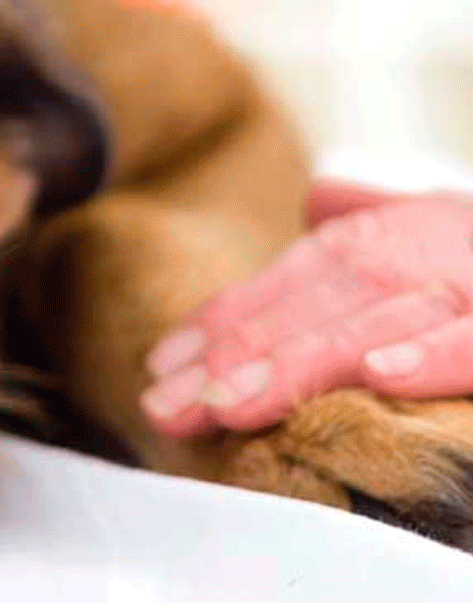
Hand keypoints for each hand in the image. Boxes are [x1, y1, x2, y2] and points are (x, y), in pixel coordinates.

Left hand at [141, 181, 472, 437]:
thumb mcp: (447, 224)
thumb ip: (381, 217)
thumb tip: (322, 199)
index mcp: (398, 235)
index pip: (289, 281)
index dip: (221, 323)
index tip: (158, 367)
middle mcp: (429, 250)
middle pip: (314, 302)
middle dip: (234, 355)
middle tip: (168, 403)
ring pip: (378, 318)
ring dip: (301, 360)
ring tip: (234, 399)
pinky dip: (433, 352)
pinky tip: (378, 375)